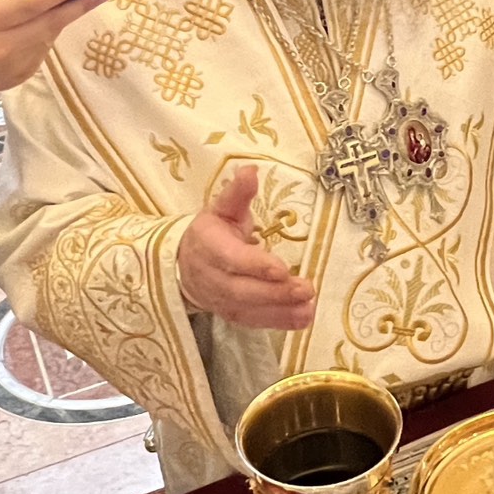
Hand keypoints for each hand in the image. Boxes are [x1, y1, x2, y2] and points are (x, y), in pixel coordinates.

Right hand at [0, 0, 107, 101]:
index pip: (30, 4)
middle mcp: (3, 46)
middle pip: (50, 22)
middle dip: (79, 5)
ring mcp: (15, 65)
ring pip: (49, 35)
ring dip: (63, 18)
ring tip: (75, 0)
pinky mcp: (23, 76)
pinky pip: (43, 50)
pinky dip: (47, 34)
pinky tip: (42, 25)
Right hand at [177, 167, 315, 329]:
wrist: (184, 265)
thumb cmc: (211, 232)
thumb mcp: (221, 208)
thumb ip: (238, 193)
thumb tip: (251, 170)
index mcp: (209, 245)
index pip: (232, 259)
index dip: (255, 265)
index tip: (281, 268)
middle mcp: (212, 276)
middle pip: (242, 290)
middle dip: (275, 292)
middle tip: (306, 288)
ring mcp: (220, 299)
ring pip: (248, 310)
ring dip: (280, 311)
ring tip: (309, 308)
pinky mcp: (231, 314)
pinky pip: (253, 322)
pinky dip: (278, 322)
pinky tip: (303, 319)